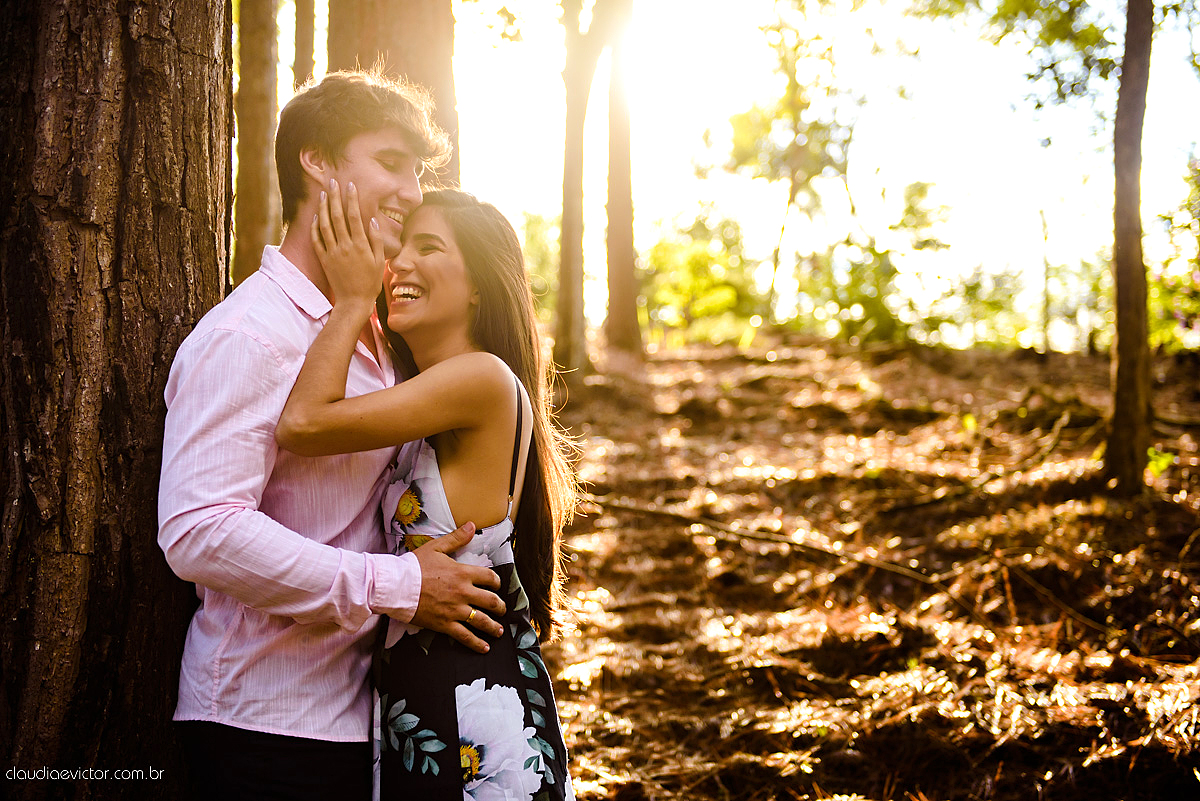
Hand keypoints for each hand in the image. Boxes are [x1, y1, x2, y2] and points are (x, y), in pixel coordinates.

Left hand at [311, 179, 385, 307]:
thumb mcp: (379, 262)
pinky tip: (316, 216)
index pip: (355, 216)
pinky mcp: (324, 259)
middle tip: (332, 182)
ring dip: (323, 208)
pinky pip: (317, 240)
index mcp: (361, 245)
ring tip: (323, 194)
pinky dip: (315, 227)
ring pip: (325, 225)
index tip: (350, 185)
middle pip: (338, 216)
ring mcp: (333, 252)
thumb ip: (375, 241)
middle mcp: (345, 246)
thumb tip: (372, 221)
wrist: (354, 302)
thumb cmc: (370, 283)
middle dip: (335, 197)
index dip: (352, 199)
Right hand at [409, 523, 506, 652]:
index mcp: (463, 573)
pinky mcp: (445, 624)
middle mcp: (463, 592)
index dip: (497, 582)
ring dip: (493, 626)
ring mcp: (455, 610)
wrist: (396, 586)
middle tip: (502, 609)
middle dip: (499, 606)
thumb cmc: (414, 566)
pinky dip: (476, 643)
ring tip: (498, 631)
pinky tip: (484, 648)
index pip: (490, 578)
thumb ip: (456, 538)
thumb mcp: (436, 547)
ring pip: (482, 620)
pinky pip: (465, 636)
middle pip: (491, 601)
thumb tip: (471, 525)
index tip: (497, 586)